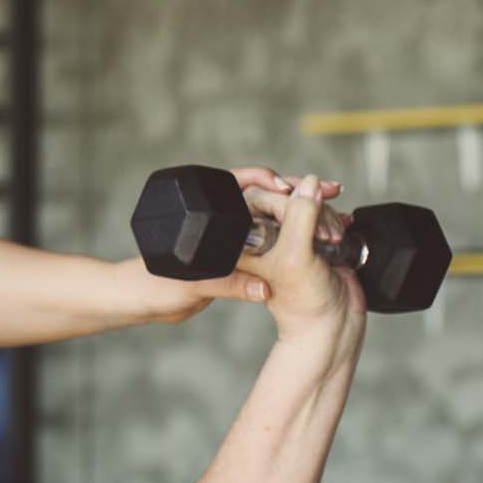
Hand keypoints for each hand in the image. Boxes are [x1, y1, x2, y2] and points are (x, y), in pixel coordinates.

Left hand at [135, 166, 349, 323]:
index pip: (238, 182)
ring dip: (307, 209)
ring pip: (277, 213)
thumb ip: (227, 285)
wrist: (146, 303)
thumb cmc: (156, 287)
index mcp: (203, 215)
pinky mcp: (243, 252)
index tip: (288, 187)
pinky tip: (328, 231)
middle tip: (329, 190)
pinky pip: (279, 233)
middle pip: (265, 194)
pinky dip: (303, 229)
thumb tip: (260, 289)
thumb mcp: (194, 287)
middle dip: (300, 191)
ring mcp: (234, 234)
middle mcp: (219, 218)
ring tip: (337, 213)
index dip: (265, 179)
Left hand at [237, 174, 365, 346]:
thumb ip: (299, 217)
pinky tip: (342, 228)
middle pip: (281, 194)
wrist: (334, 325)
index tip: (299, 197)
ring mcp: (286, 236)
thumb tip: (308, 184)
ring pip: (304, 202)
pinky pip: (320, 212)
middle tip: (323, 230)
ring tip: (332, 239)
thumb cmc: (304, 302)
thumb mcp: (295, 257)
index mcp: (243, 239)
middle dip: (307, 203)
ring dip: (325, 213)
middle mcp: (260, 236)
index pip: (254, 195)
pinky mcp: (309, 238)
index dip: (278, 190)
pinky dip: (334, 217)